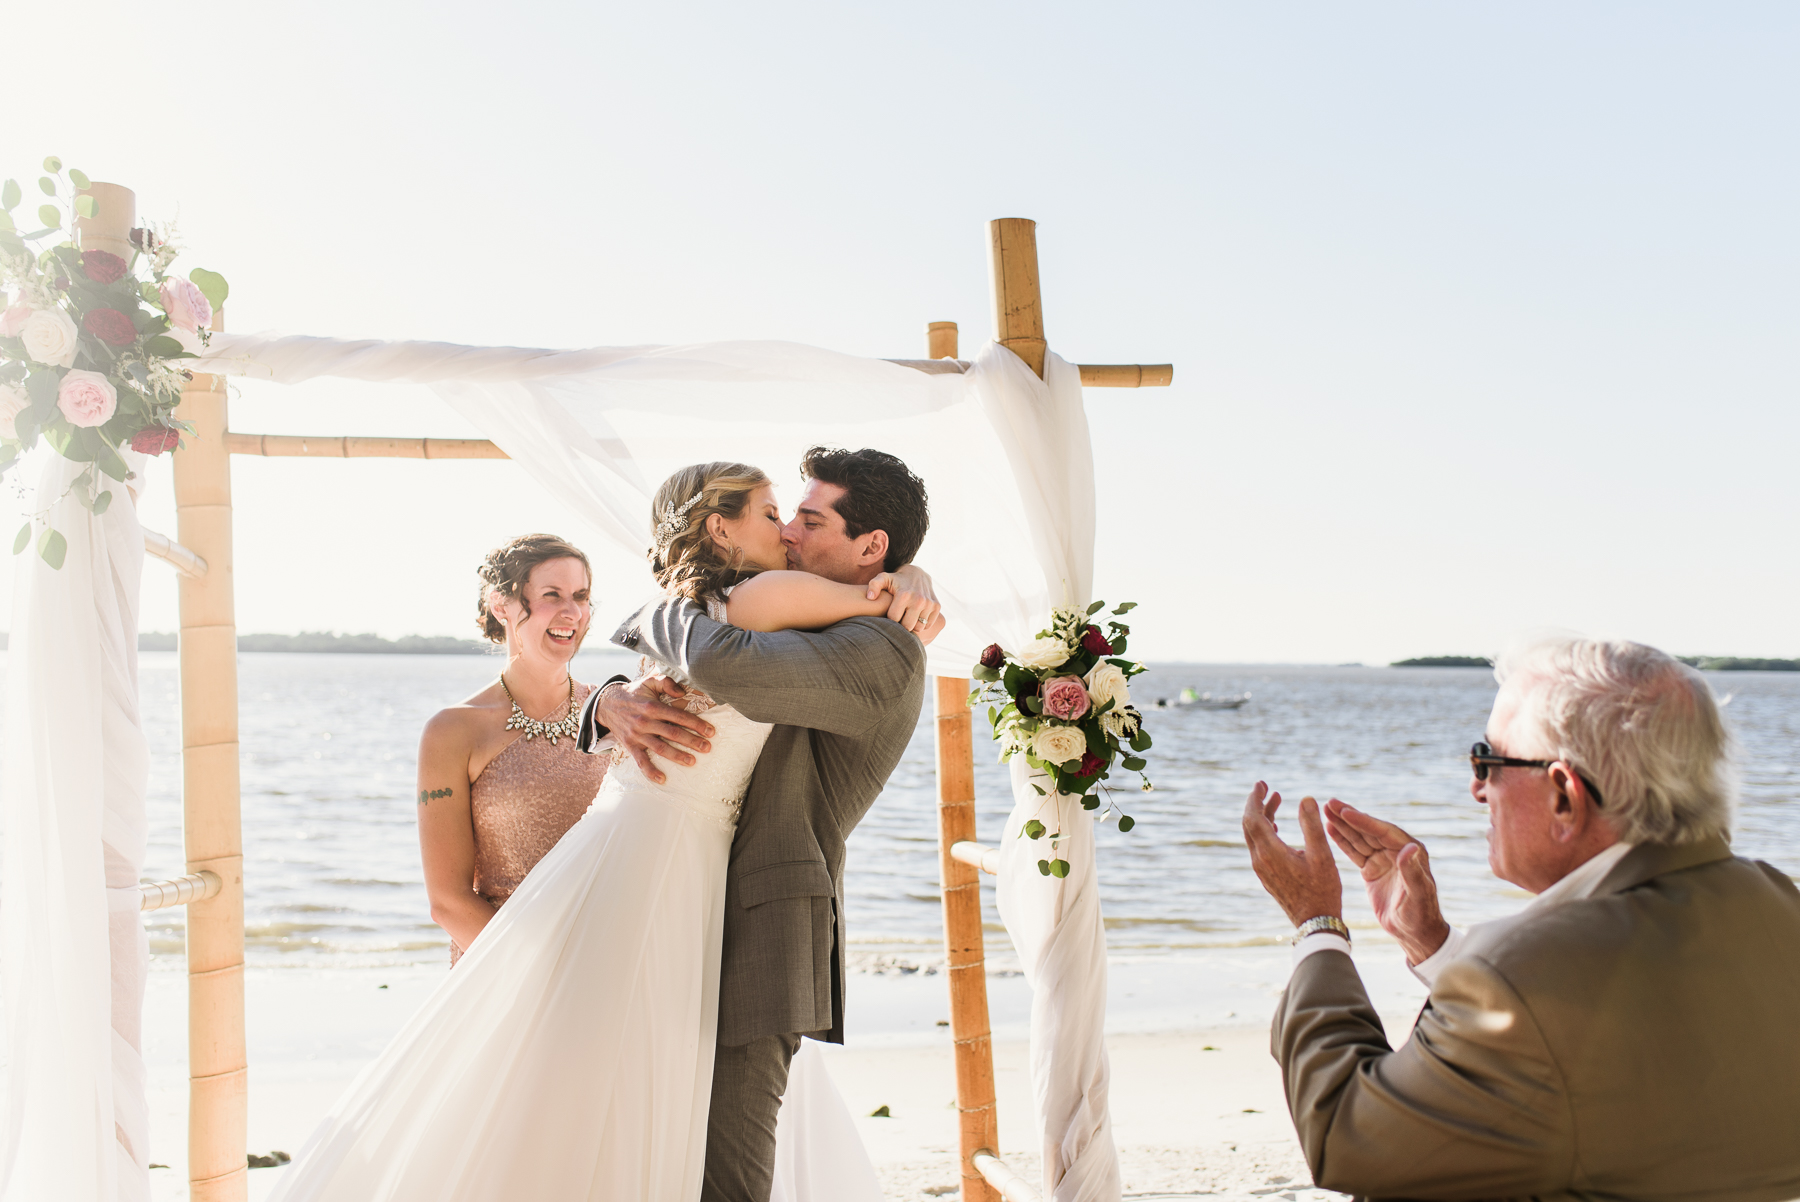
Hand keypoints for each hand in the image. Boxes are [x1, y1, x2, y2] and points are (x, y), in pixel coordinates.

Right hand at [592, 675, 715, 785]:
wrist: (607, 704)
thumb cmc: (634, 693)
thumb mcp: (649, 681)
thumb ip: (666, 682)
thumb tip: (682, 692)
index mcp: (652, 707)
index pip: (678, 716)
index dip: (696, 723)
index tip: (710, 731)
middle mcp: (645, 722)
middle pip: (672, 733)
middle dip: (692, 741)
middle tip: (707, 747)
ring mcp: (637, 735)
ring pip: (660, 748)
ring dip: (677, 756)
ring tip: (692, 761)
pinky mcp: (630, 746)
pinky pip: (641, 761)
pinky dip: (650, 771)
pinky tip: (662, 779)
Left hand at [867, 564, 942, 637]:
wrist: (917, 573)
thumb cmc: (896, 579)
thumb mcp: (883, 578)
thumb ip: (874, 585)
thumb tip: (870, 597)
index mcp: (904, 595)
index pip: (894, 620)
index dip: (889, 619)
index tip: (889, 614)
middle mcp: (918, 600)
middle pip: (907, 626)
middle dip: (901, 624)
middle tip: (898, 617)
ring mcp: (929, 604)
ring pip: (918, 627)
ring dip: (912, 625)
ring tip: (907, 617)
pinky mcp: (936, 606)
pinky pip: (927, 625)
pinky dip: (922, 623)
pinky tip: (916, 616)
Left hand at [1241, 782, 1342, 927]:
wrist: (1315, 923)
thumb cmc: (1322, 890)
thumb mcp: (1322, 855)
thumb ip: (1312, 825)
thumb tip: (1306, 798)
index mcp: (1270, 853)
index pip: (1253, 818)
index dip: (1255, 798)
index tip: (1262, 783)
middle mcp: (1260, 860)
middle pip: (1249, 824)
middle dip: (1256, 803)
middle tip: (1266, 787)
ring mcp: (1261, 869)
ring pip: (1254, 836)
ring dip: (1262, 816)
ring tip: (1276, 800)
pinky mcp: (1266, 876)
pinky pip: (1259, 846)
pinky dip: (1265, 831)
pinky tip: (1277, 826)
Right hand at [1324, 800, 1449, 964]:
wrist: (1414, 933)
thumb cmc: (1420, 915)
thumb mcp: (1418, 894)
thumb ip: (1413, 871)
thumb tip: (1410, 848)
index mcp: (1411, 852)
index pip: (1384, 832)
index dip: (1364, 821)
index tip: (1345, 811)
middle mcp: (1397, 851)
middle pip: (1369, 830)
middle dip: (1349, 817)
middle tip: (1329, 803)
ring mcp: (1384, 859)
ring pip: (1360, 838)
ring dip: (1343, 824)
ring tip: (1325, 810)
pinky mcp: (1372, 869)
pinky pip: (1355, 851)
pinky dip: (1342, 840)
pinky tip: (1330, 829)